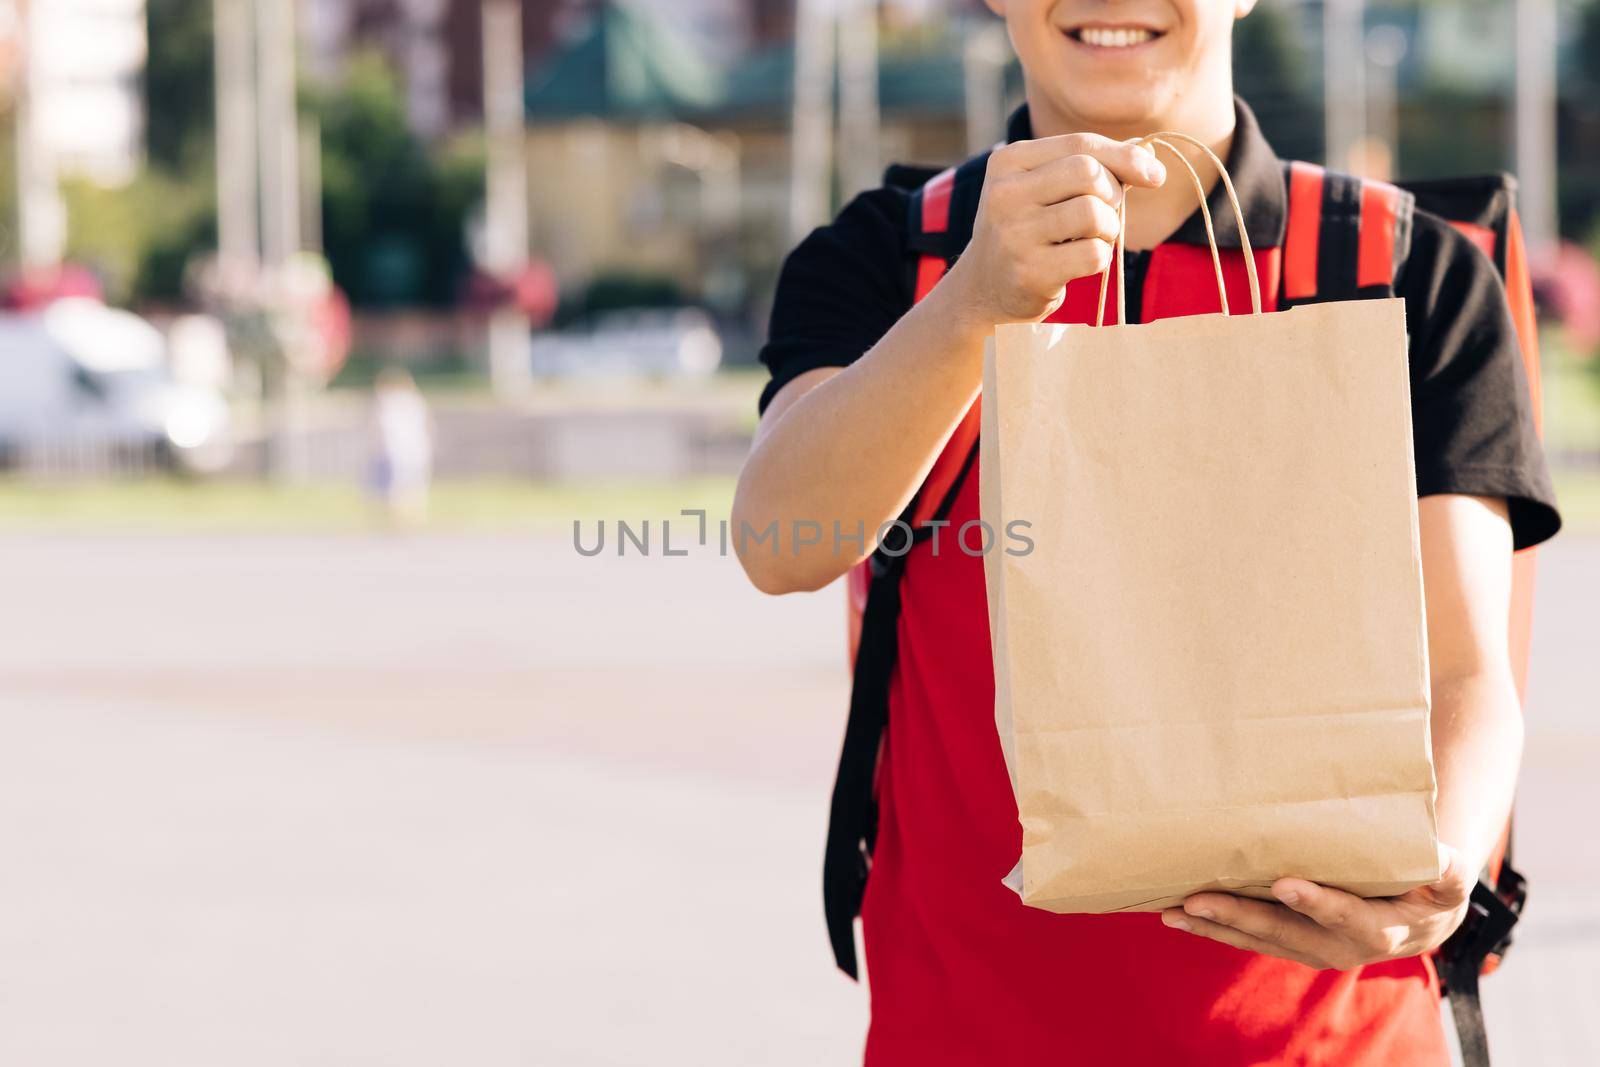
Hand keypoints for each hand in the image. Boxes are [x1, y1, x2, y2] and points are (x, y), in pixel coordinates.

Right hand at [942, 133, 1166, 326]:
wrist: (984, 290)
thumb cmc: (1027, 231)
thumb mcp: (1045, 188)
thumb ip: (1091, 166)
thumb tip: (1149, 158)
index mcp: (1007, 162)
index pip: (1080, 144)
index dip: (1125, 156)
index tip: (1155, 175)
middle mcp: (1004, 195)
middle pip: (1089, 173)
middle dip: (1112, 193)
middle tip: (1104, 214)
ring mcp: (1014, 235)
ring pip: (1094, 213)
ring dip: (1108, 228)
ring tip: (1092, 239)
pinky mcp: (1030, 273)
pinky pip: (1093, 254)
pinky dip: (1100, 257)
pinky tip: (1080, 262)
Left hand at [1159, 845, 1474, 970]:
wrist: (1421, 921)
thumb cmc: (1432, 888)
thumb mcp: (1449, 879)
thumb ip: (1446, 870)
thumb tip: (1439, 854)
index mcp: (1378, 928)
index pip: (1345, 916)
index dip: (1316, 902)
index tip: (1284, 884)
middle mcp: (1338, 946)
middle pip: (1282, 932)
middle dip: (1237, 915)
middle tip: (1195, 899)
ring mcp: (1310, 947)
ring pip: (1255, 938)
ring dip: (1213, 924)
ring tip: (1171, 910)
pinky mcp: (1292, 942)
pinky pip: (1249, 937)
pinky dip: (1214, 926)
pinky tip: (1179, 912)